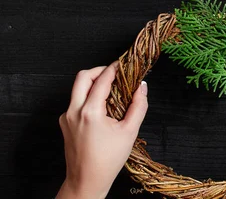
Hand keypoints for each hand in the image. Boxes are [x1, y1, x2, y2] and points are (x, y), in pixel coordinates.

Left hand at [56, 62, 147, 198]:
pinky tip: (102, 107)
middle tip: (114, 73)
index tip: (123, 64)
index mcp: (90, 112)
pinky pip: (75, 101)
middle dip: (99, 70)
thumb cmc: (108, 160)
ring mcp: (66, 117)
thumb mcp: (129, 131)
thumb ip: (139, 106)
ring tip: (110, 90)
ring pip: (77, 88)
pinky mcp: (64, 122)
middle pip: (83, 77)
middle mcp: (74, 111)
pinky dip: (88, 97)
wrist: (86, 180)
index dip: (114, 68)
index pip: (101, 80)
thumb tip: (142, 87)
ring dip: (93, 83)